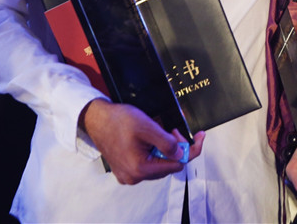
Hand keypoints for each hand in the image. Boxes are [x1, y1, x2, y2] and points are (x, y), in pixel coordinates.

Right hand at [80, 99, 205, 184]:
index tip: (199, 136)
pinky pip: (148, 163)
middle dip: (176, 148)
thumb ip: (167, 143)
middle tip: (173, 129)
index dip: (189, 149)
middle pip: (168, 166)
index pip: (177, 164)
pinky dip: (154, 151)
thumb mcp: (148, 127)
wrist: (96, 119)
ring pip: (158, 164)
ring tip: (161, 132)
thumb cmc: (119, 120)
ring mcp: (128, 175)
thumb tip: (181, 153)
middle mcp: (134, 177)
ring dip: (165, 149)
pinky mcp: (125, 170)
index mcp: (140, 169)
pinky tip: (151, 139)